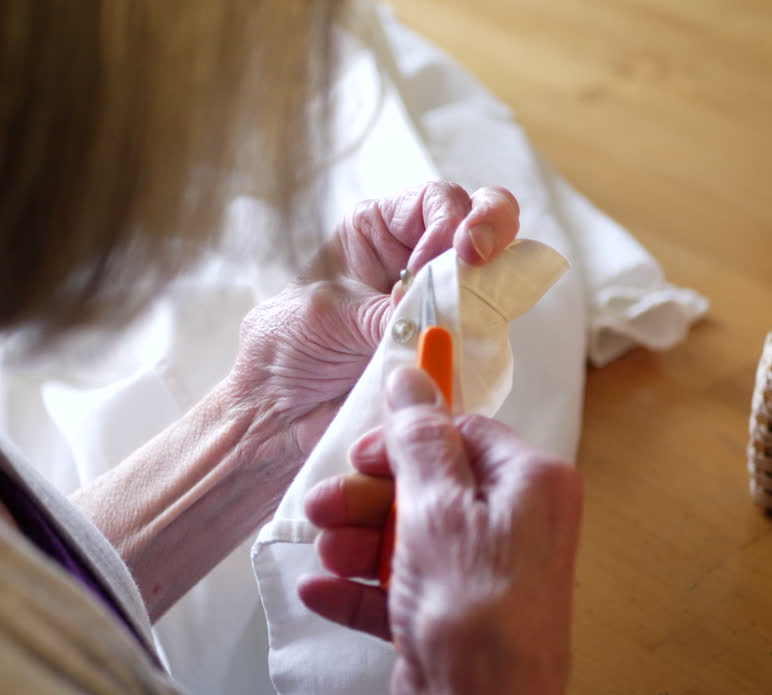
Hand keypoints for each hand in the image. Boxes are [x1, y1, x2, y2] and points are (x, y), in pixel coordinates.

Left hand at [228, 182, 519, 461]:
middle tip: (479, 258)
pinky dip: (485, 344)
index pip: (437, 202)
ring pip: (495, 281)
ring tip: (466, 315)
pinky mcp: (451, 353)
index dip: (453, 219)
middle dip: (492, 231)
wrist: (276, 415)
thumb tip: (432, 319)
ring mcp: (441, 306)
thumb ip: (378, 312)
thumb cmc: (283, 349)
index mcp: (380, 229)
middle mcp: (418, 260)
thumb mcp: (324, 316)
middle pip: (482, 225)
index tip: (443, 256)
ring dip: (491, 292)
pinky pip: (485, 340)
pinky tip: (464, 354)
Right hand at [298, 368, 582, 694]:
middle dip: (368, 498)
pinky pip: (398, 587)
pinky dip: (358, 587)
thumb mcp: (438, 508)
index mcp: (530, 486)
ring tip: (325, 551)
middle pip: (427, 486)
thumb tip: (412, 377)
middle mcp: (514, 525)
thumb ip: (420, 440)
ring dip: (356, 542)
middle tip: (325, 504)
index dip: (408, 438)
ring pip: (407, 537)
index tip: (364, 451)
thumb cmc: (477, 614)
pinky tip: (321, 589)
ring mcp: (481, 574)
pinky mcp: (450, 615)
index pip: (464, 434)